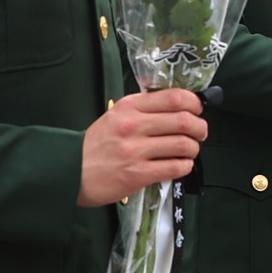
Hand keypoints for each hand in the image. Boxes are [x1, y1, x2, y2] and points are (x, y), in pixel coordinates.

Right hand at [79, 89, 206, 205]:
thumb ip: (144, 110)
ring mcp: (135, 151)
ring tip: (190, 150)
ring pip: (183, 144)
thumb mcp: (116, 115)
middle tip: (200, 132)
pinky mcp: (137, 174)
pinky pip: (174, 167)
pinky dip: (185, 165)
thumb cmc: (97, 143)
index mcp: (129, 106)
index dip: (194, 103)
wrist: (71, 170)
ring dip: (193, 148)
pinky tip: (181, 164)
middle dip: (200, 127)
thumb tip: (179, 108)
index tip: (198, 109)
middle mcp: (133, 125)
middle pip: (183, 120)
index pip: (174, 97)